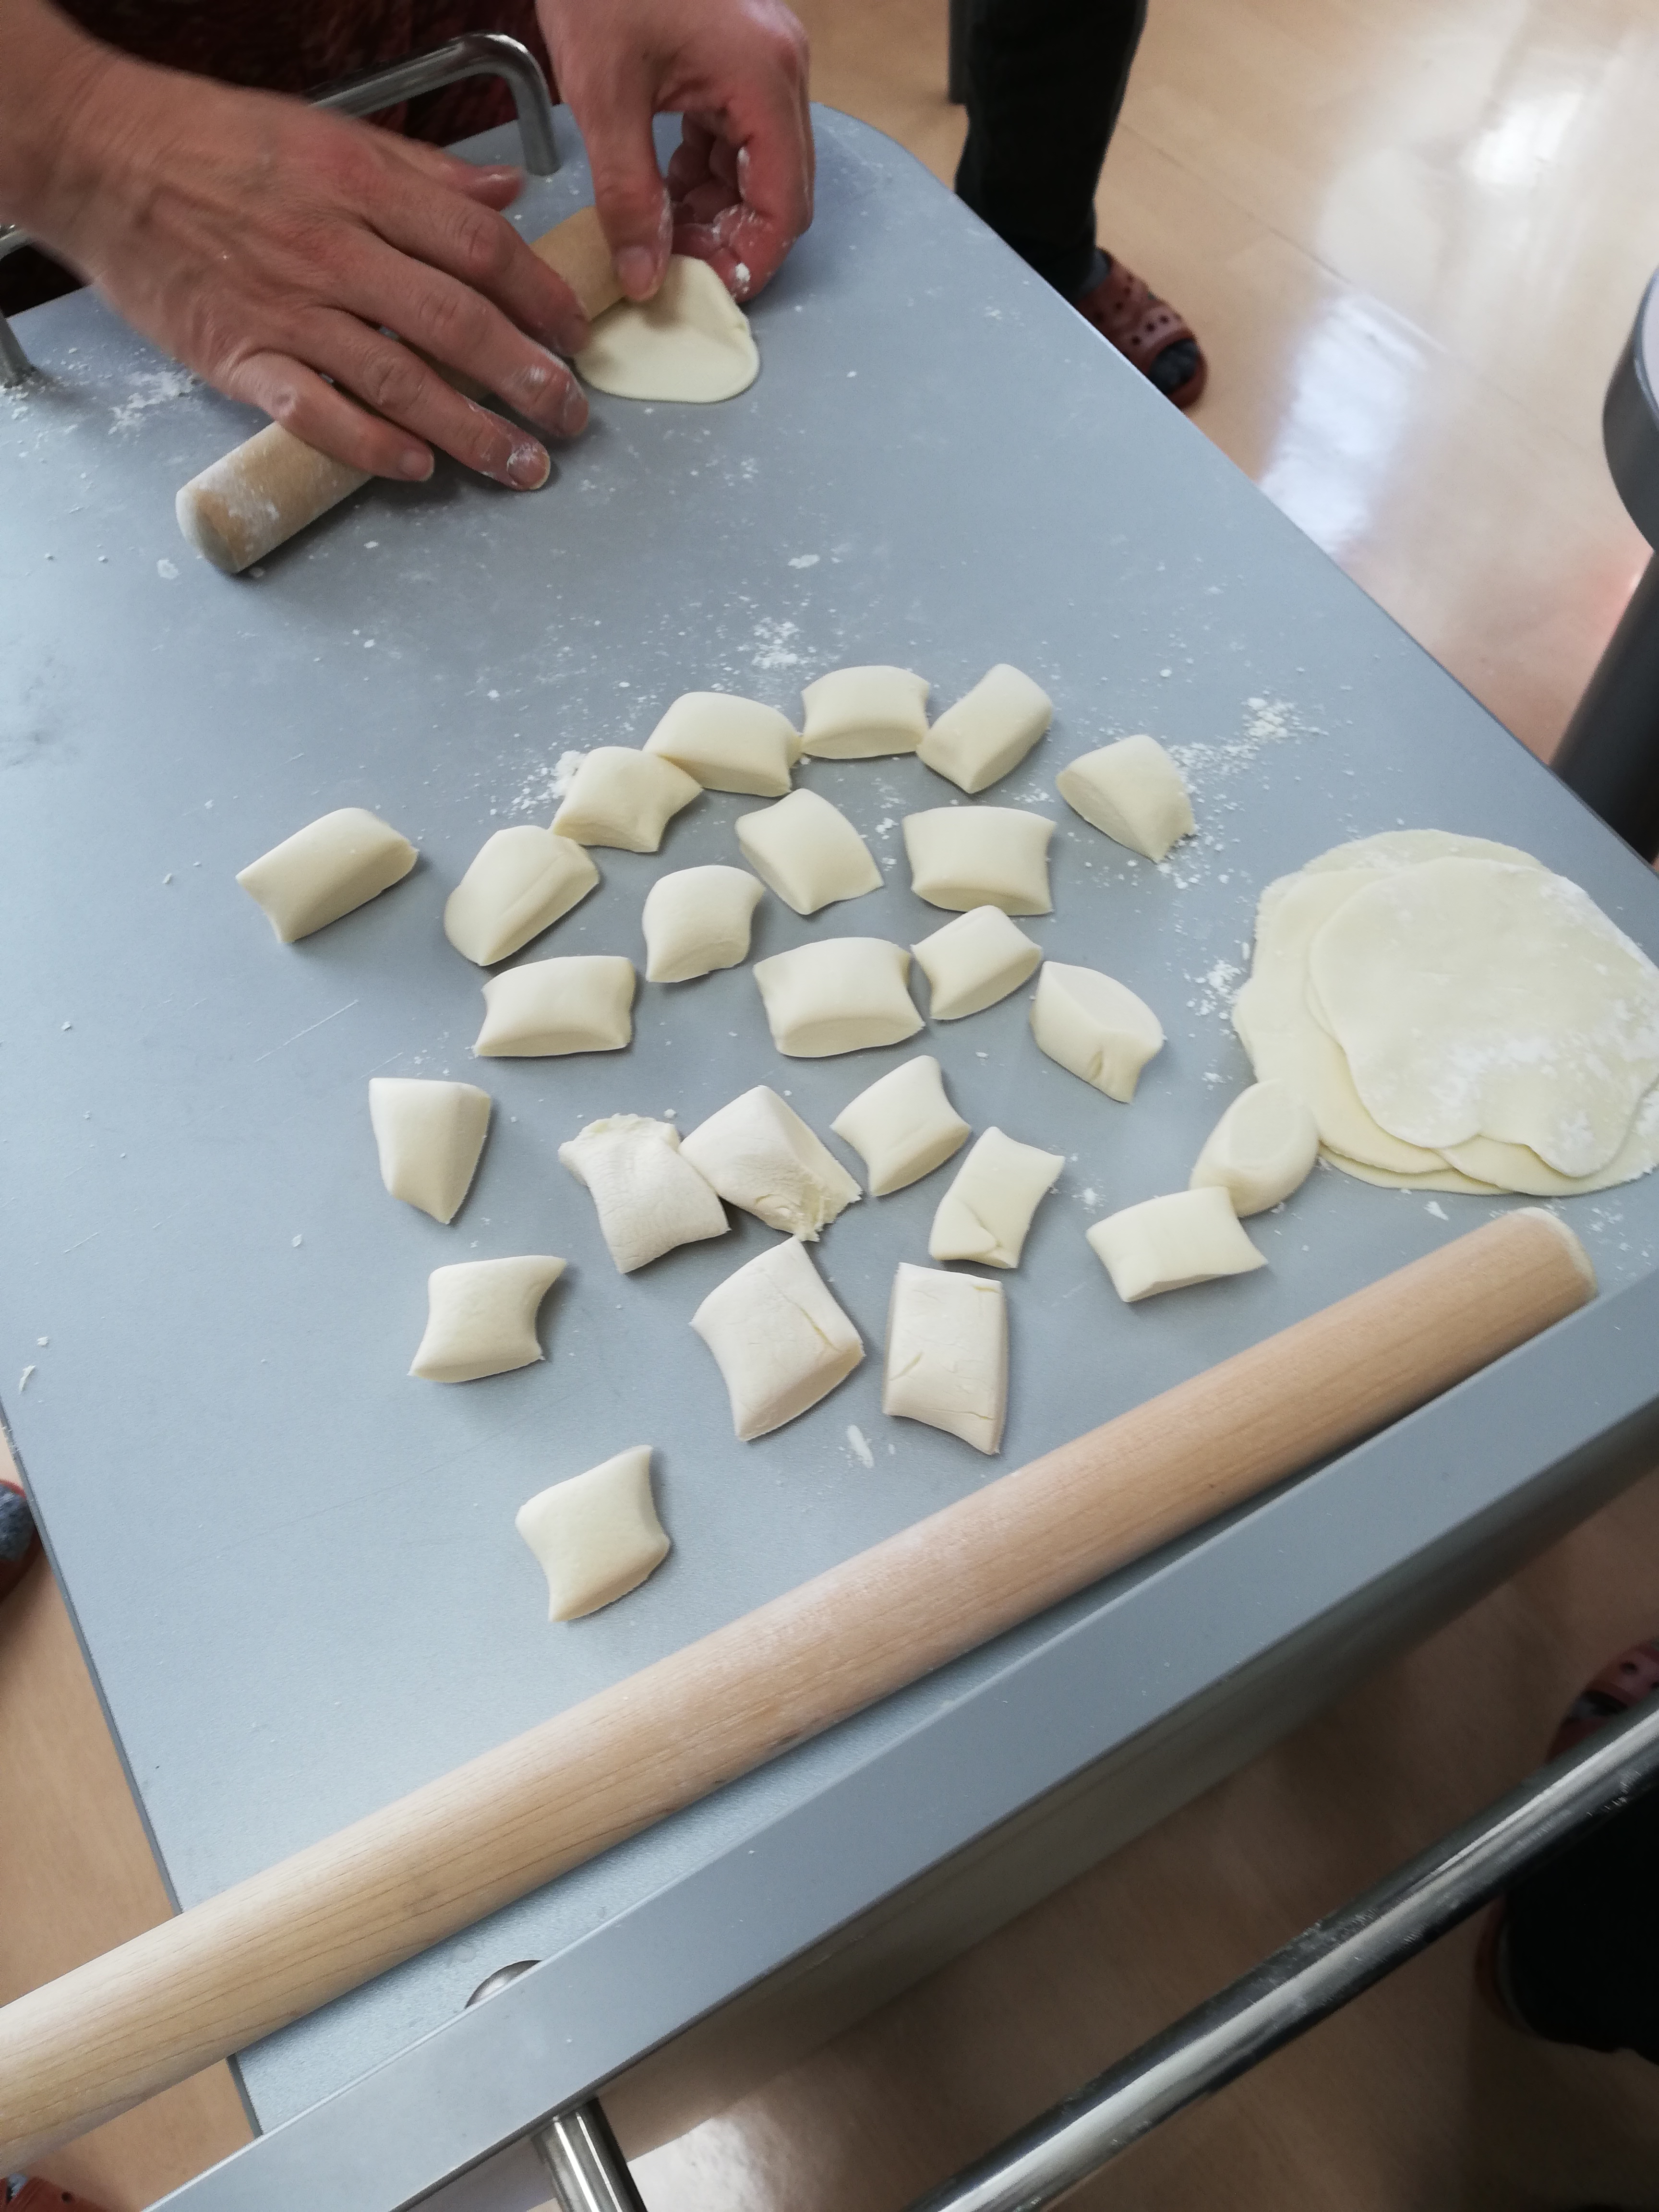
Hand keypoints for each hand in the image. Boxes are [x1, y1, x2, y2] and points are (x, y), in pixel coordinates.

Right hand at [21, 35, 591, 485]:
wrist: (99, 156)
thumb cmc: (215, 143)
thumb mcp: (329, 132)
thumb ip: (424, 173)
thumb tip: (507, 195)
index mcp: (361, 186)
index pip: (479, 250)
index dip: (540, 298)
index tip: (575, 337)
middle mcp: (333, 249)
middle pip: (456, 324)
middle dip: (527, 379)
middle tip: (571, 419)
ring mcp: (287, 308)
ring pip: (400, 380)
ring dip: (473, 431)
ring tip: (523, 466)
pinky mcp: (241, 357)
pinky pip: (317, 411)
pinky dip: (372, 444)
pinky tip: (419, 466)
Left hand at [538, 0, 812, 302]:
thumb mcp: (605, 97)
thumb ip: (628, 197)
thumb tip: (643, 277)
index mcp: (764, 79)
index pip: (785, 205)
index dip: (750, 260)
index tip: (704, 291)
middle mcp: (780, 71)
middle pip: (779, 190)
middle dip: (732, 238)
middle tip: (675, 269)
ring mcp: (763, 61)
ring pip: (758, 167)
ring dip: (716, 210)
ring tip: (661, 234)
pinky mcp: (736, 56)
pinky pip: (735, 135)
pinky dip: (705, 173)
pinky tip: (662, 189)